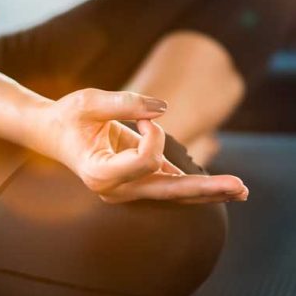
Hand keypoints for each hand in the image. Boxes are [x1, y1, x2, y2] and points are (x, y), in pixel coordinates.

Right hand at [36, 89, 248, 203]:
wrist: (52, 134)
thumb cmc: (68, 116)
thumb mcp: (89, 101)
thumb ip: (125, 102)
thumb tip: (163, 108)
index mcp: (100, 173)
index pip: (146, 160)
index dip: (154, 133)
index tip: (143, 115)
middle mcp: (116, 190)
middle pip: (170, 192)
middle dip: (207, 188)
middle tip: (241, 187)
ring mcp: (128, 191)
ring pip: (175, 194)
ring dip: (209, 190)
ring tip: (242, 191)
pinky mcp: (137, 184)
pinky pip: (171, 187)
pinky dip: (197, 186)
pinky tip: (224, 189)